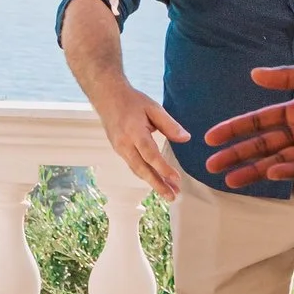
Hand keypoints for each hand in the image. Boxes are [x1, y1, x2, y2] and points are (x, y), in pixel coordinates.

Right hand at [87, 85, 187, 200]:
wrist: (106, 97)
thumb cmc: (131, 101)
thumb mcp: (153, 108)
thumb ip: (170, 125)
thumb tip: (186, 138)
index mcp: (134, 132)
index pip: (150, 154)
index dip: (163, 169)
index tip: (176, 179)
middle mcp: (125, 144)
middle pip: (142, 169)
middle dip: (158, 185)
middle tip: (172, 196)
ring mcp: (119, 148)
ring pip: (137, 170)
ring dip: (153, 183)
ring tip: (168, 193)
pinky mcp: (119, 150)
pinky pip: (133, 165)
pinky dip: (145, 175)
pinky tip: (156, 180)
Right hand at [201, 60, 293, 186]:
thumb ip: (291, 78)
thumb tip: (254, 75)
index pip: (259, 122)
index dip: (236, 129)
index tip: (211, 137)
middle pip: (263, 145)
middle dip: (237, 155)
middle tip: (211, 166)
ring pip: (279, 160)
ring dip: (256, 170)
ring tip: (231, 179)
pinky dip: (290, 170)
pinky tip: (271, 172)